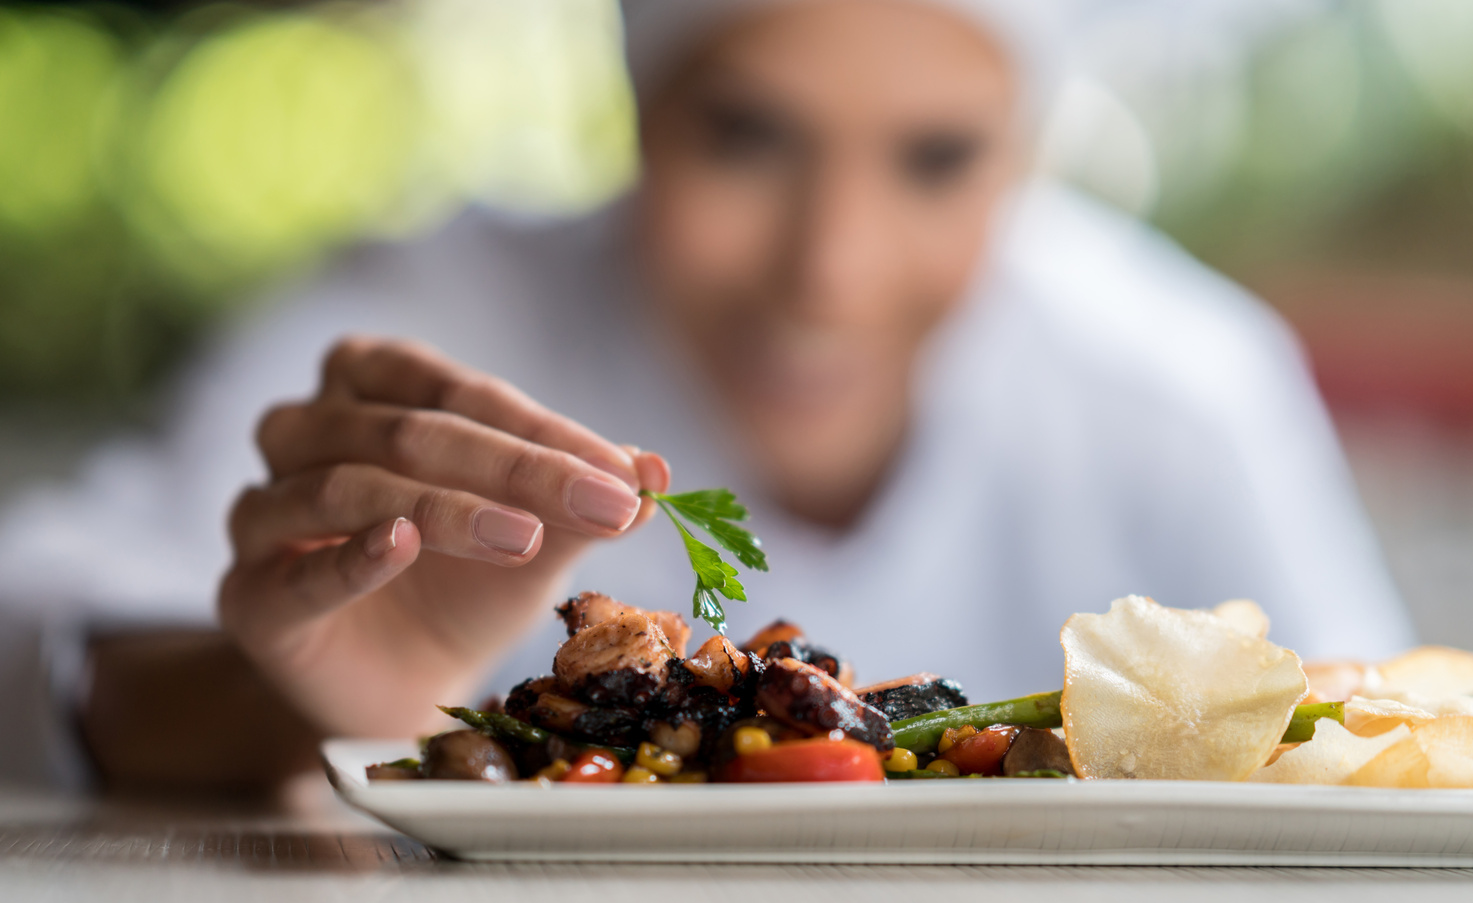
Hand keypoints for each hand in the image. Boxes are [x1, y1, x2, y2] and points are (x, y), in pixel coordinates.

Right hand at [218, 337, 668, 737]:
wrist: (408, 680)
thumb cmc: (468, 581)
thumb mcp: (537, 532)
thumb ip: (584, 498)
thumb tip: (657, 473)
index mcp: (370, 385)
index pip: (461, 392)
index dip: (546, 431)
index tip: (627, 475)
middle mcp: (304, 431)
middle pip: (406, 429)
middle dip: (514, 467)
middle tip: (602, 503)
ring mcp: (266, 512)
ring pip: (345, 485)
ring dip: (443, 508)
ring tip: (524, 538)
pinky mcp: (250, 595)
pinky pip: (294, 571)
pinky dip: (351, 557)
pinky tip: (402, 549)